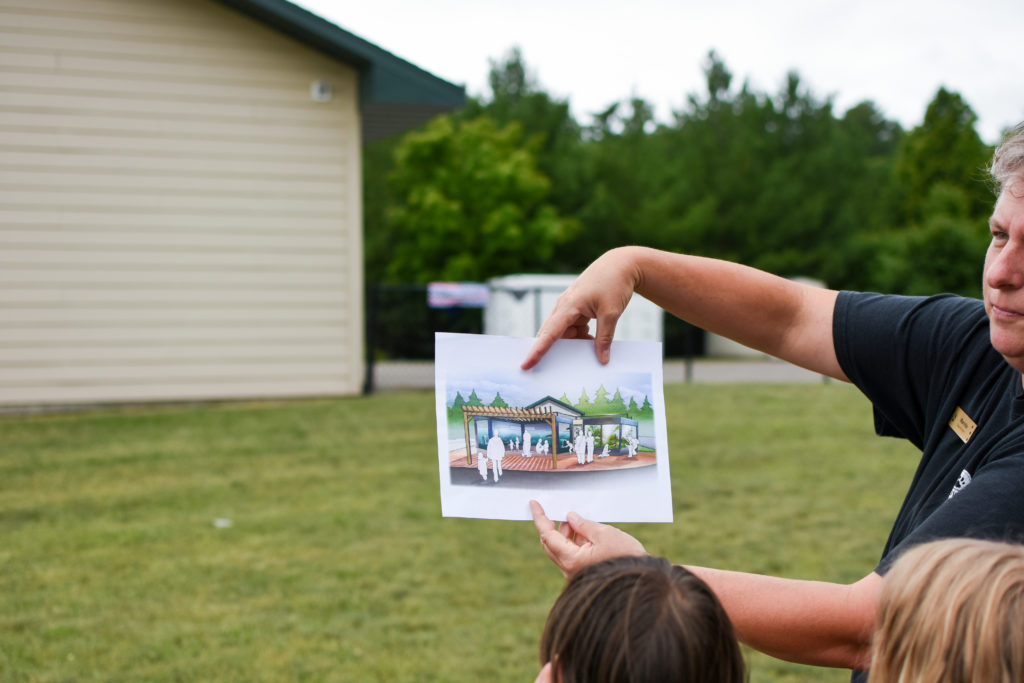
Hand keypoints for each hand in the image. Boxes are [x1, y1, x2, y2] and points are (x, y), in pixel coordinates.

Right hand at [520, 248, 638, 369]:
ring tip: (583, 356)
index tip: (525, 364)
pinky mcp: (577, 309)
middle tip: (547, 372)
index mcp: (568, 306)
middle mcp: (564, 307)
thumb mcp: (611, 313)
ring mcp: (569, 308)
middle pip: (552, 335)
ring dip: (573, 345)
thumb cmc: (614, 284)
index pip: (549, 333)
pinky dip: (581, 337)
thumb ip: (604, 338)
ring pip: (564, 334)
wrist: (621, 264)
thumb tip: (602, 359)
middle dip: (549, 352)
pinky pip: (573, 329)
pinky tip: (592, 343)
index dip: (537, 351)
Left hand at [530, 500, 645, 577]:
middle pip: (550, 544)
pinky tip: (583, 531)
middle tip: (558, 510)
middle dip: (552, 526)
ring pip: (561, 549)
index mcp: (571, 560)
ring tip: (576, 519)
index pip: (548, 536)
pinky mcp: (584, 573)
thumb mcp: (604, 534)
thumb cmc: (625, 557)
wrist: (642, 579)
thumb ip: (583, 524)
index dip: (540, 518)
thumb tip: (570, 517)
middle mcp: (569, 569)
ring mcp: (576, 573)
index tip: (534, 504)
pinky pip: (572, 554)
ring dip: (565, 533)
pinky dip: (574, 541)